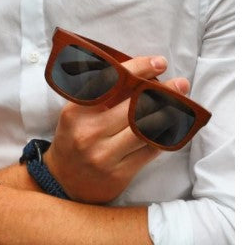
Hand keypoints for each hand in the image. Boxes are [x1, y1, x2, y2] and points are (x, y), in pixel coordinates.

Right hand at [43, 55, 189, 203]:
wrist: (62, 182)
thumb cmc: (72, 140)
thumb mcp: (76, 114)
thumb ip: (100, 97)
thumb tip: (138, 76)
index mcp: (76, 112)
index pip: (109, 83)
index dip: (137, 69)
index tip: (157, 63)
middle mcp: (89, 132)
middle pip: (133, 106)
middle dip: (161, 91)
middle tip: (180, 83)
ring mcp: (104, 155)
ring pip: (145, 129)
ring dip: (168, 113)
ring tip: (182, 103)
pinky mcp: (119, 174)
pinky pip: (149, 150)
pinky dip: (164, 136)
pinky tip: (174, 126)